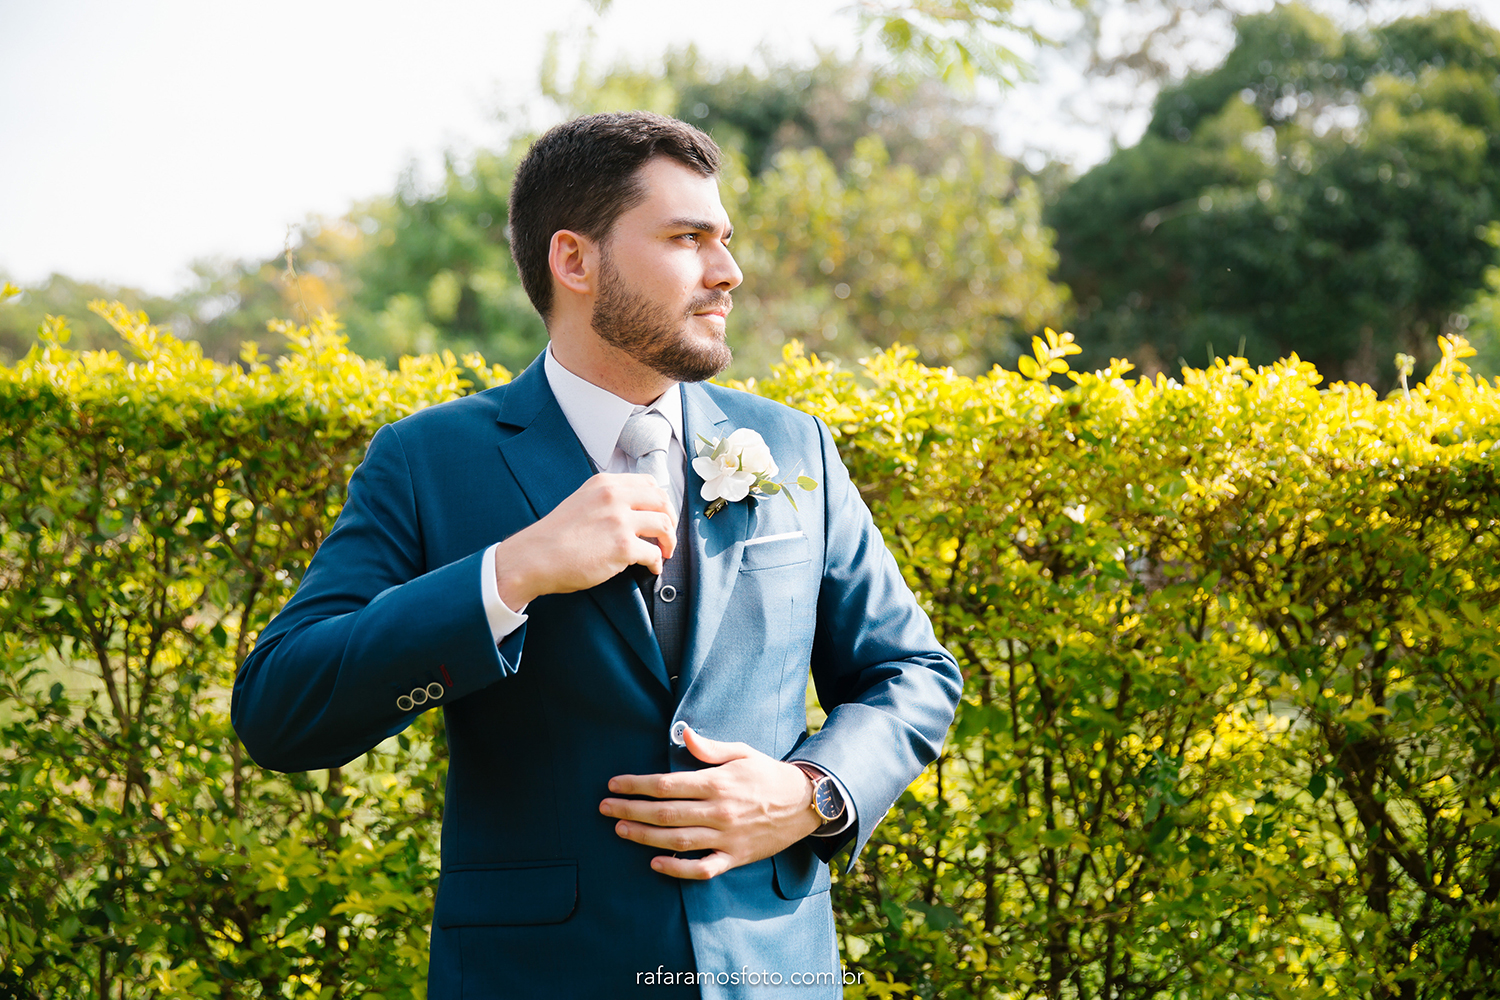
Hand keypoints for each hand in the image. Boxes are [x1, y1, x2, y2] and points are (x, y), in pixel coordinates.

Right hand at [493, 473, 674, 607]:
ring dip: (669, 541)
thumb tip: (632, 510)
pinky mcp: (623, 547)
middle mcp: (614, 497)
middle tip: (668, 536)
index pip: (648, 483)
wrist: (535, 557)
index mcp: (605, 484)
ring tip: (665, 552)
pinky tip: (652, 568)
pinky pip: (654, 553)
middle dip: (670, 520)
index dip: (660, 501)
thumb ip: (605, 500)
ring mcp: (620, 521)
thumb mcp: (581, 501)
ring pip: (663, 526)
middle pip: (662, 501)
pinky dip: (657, 562)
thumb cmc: (555, 536)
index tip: (661, 514)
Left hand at [599, 725, 820, 878]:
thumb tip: (684, 734)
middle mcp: (718, 811)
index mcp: (717, 782)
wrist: (806, 802)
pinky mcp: (735, 857)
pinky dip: (677, 869)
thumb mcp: (742, 752)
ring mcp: (726, 836)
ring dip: (644, 836)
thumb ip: (709, 748)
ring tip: (620, 829)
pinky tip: (655, 863)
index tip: (613, 784)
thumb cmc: (769, 774)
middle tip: (604, 808)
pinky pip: (702, 868)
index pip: (666, 784)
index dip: (636, 785)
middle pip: (664, 813)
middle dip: (629, 810)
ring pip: (676, 840)